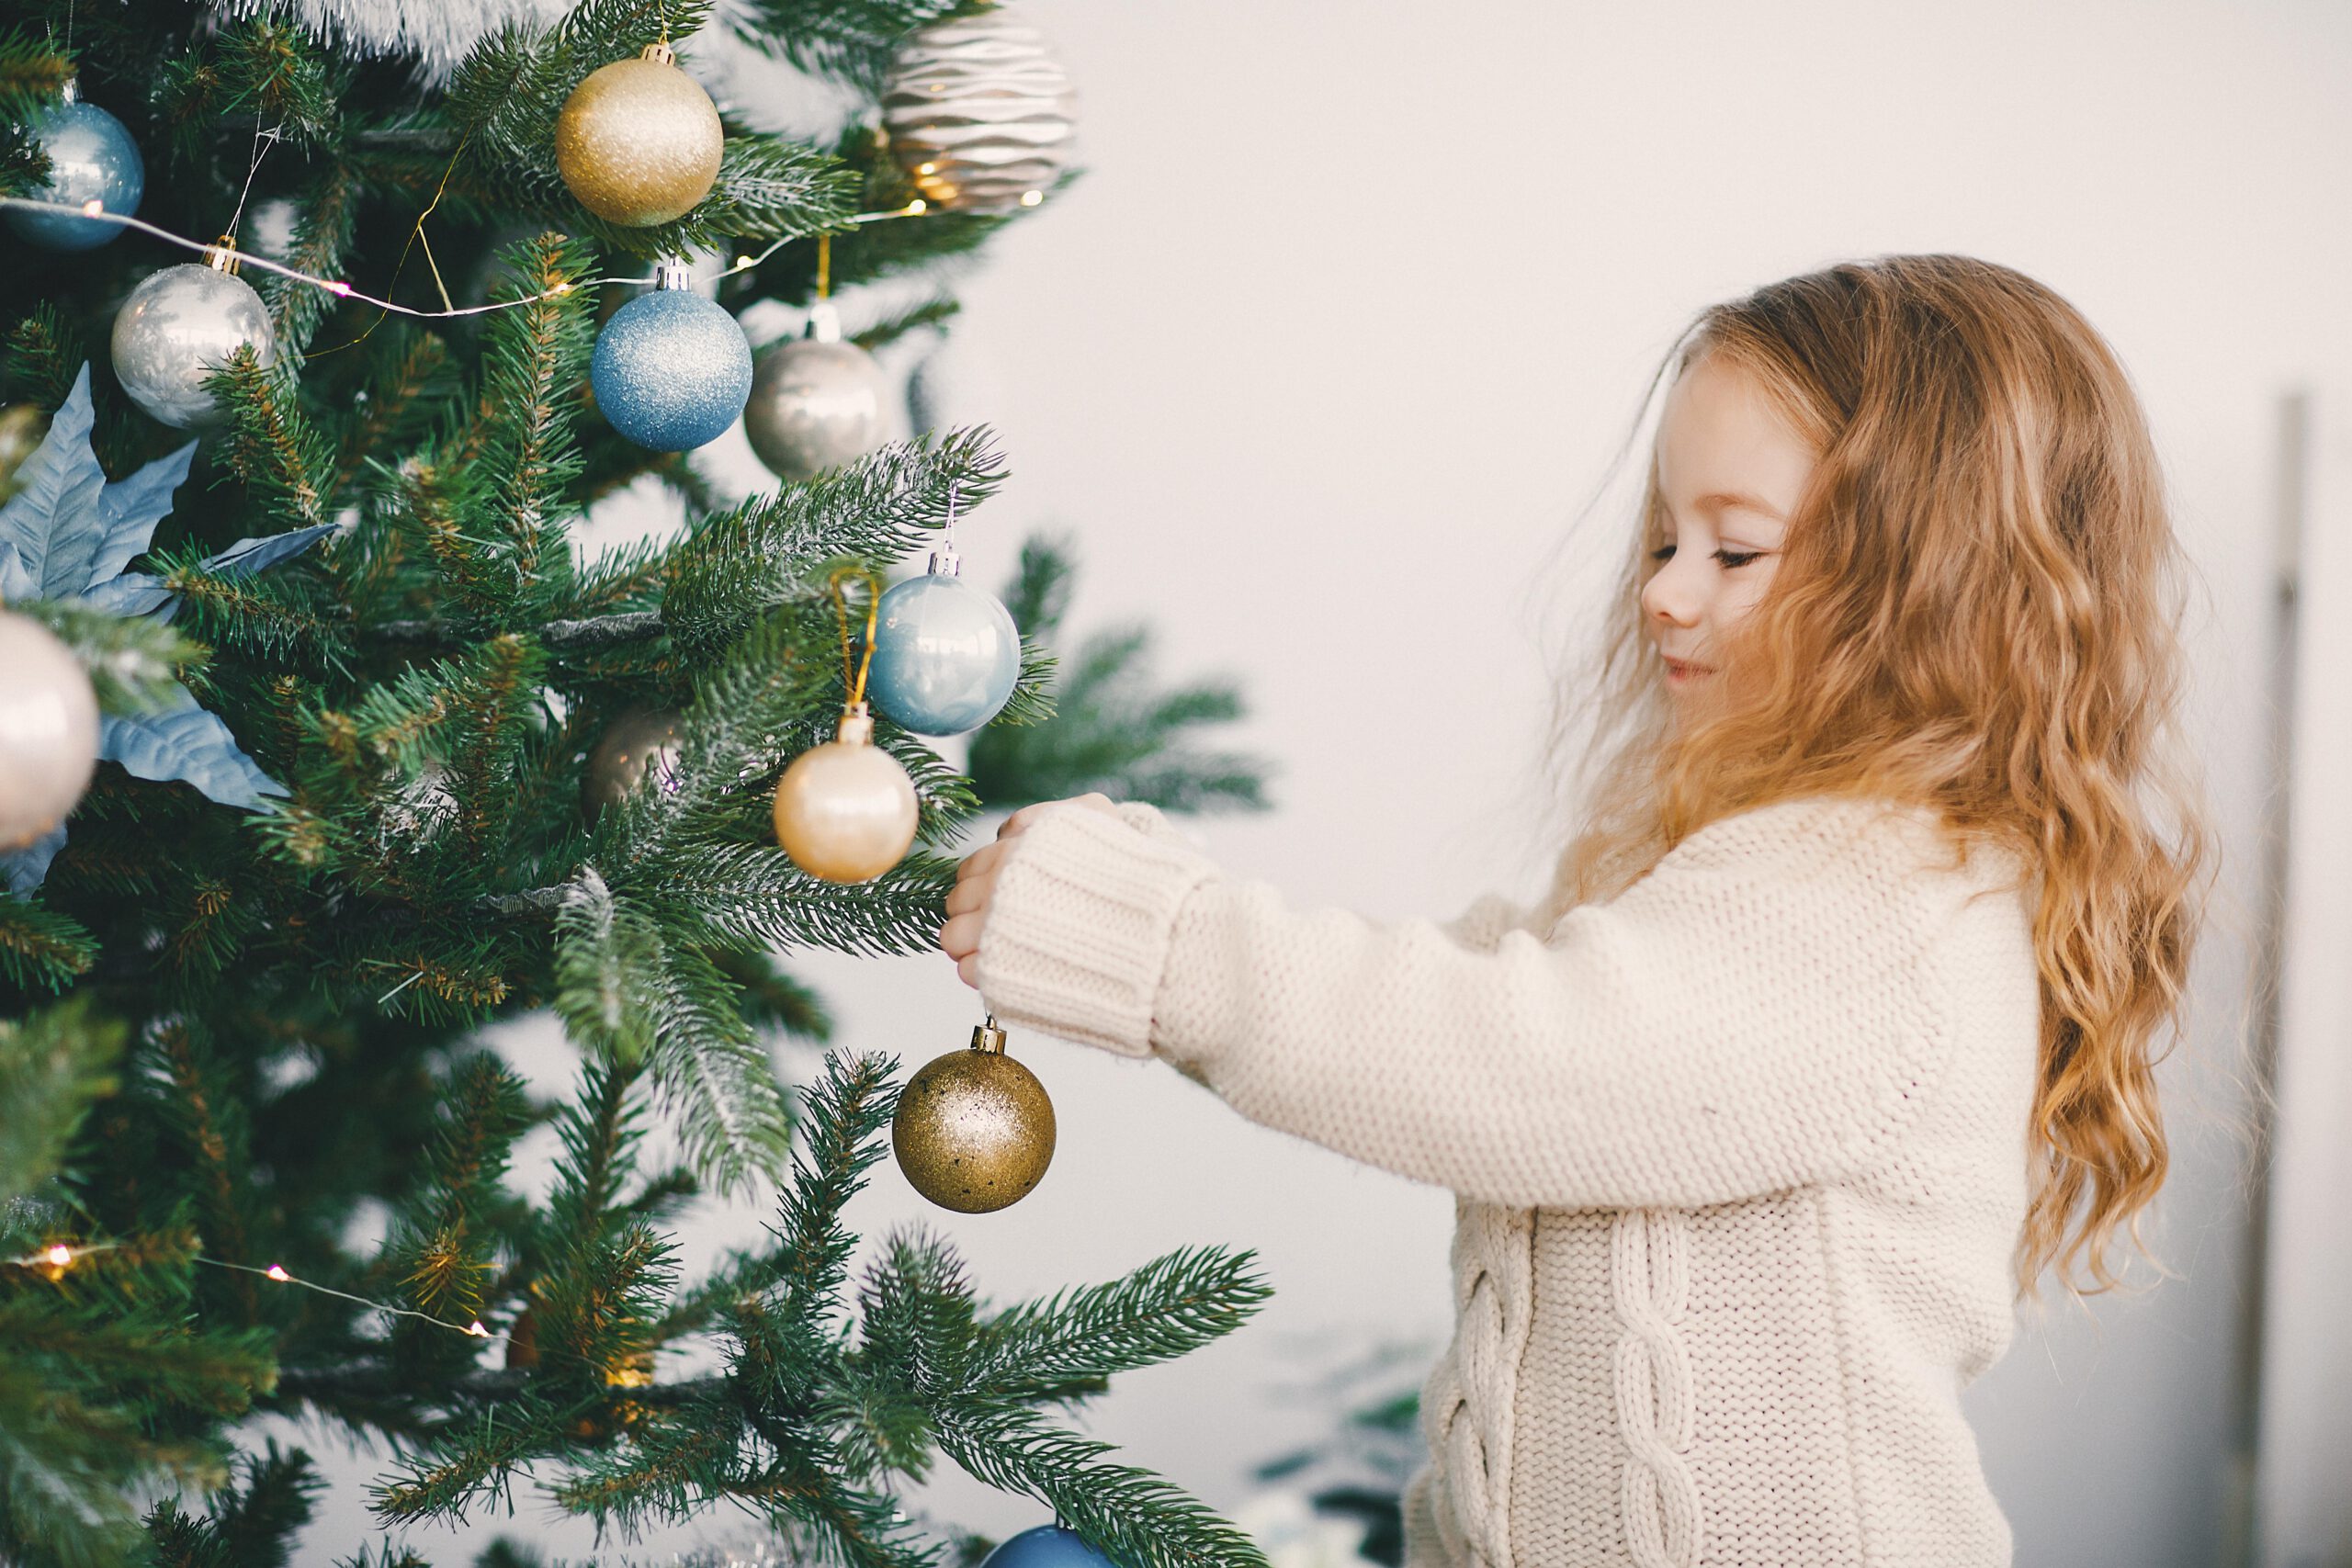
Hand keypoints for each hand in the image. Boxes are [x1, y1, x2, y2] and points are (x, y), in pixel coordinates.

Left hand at [940, 792, 1122, 988]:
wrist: (1159, 938)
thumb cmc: (1134, 876)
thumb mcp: (1095, 815)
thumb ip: (1044, 819)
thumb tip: (1006, 831)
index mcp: (1014, 851)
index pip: (968, 869)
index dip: (983, 883)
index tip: (1000, 895)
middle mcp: (995, 888)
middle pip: (955, 903)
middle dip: (974, 913)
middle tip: (1002, 925)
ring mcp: (992, 932)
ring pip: (952, 939)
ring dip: (971, 945)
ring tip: (1003, 951)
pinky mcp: (998, 974)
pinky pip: (970, 973)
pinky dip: (987, 973)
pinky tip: (1016, 970)